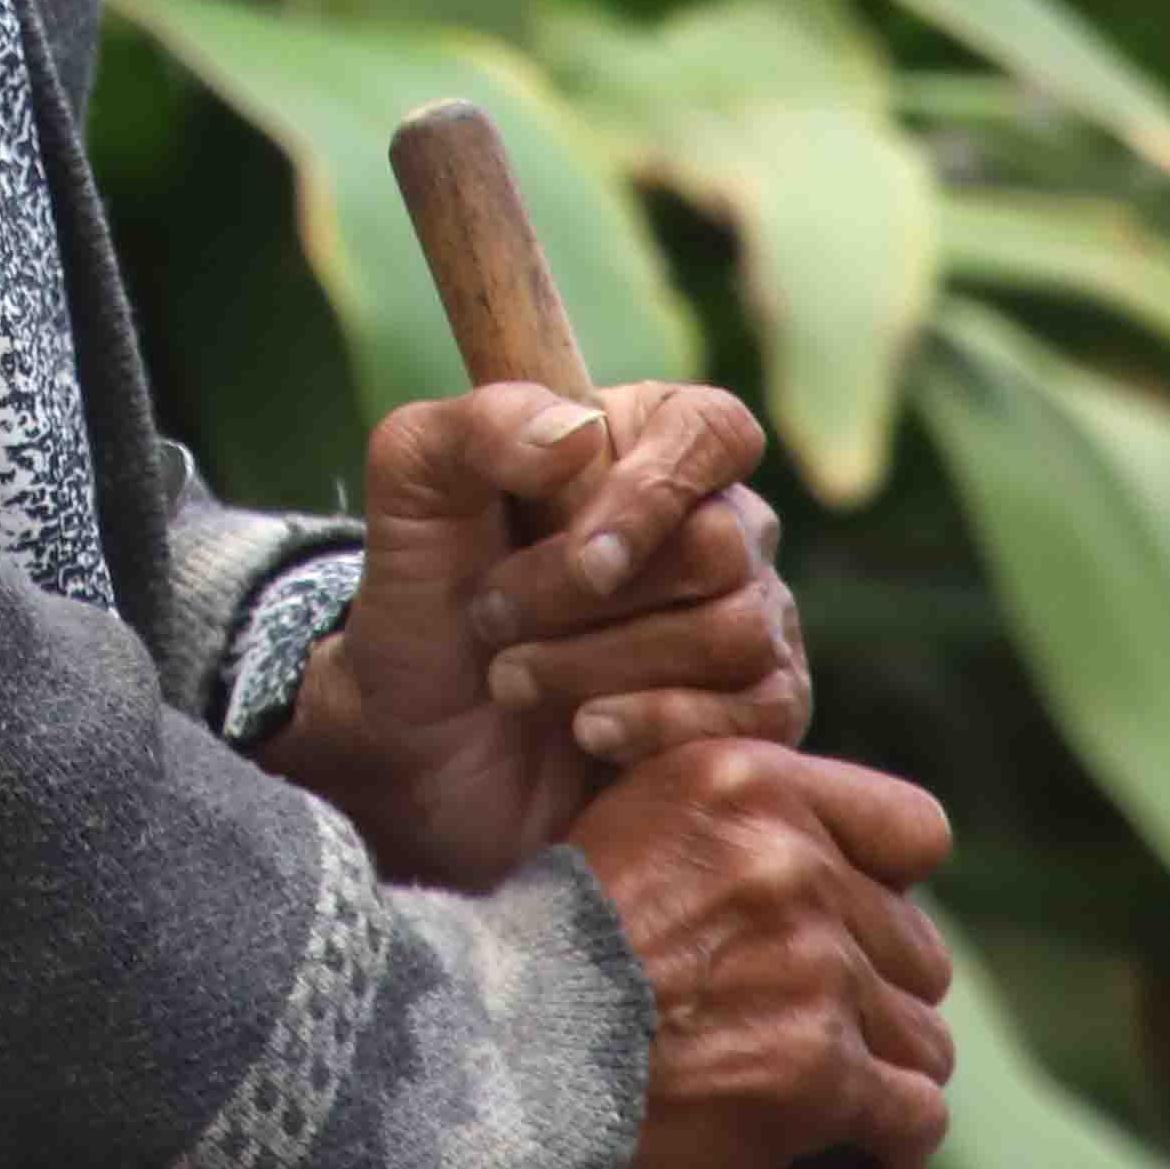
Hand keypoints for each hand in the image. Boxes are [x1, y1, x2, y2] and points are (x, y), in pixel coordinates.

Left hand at [268, 378, 807, 893]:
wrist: (411, 740)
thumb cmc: (425, 597)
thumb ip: (478, 428)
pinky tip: (586, 730)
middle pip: (720, 545)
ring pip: (736, 632)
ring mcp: (748, 620)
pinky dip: (656, 723)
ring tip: (513, 681)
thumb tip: (579, 431)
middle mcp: (716, 524)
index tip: (581, 556)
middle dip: (583, 596)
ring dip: (600, 663)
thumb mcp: (414, 489)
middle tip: (492, 619)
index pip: (712, 429)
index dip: (657, 490)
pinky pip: (759, 712)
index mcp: (646, 444)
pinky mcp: (754, 712)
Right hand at [575, 736, 955, 1168]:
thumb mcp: (627, 837)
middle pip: (917, 947)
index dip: (889, 892)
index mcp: (743, 783)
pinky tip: (846, 1157)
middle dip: (873, 999)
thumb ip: (736, 840)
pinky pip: (916, 1117)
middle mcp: (789, 861)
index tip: (849, 932)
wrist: (480, 1066)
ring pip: (923, 1038)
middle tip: (799, 1037)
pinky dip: (887, 1148)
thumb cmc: (538, 967)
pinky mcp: (819, 1070)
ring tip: (802, 1101)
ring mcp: (812, 967)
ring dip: (875, 1076)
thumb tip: (839, 880)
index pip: (914, 829)